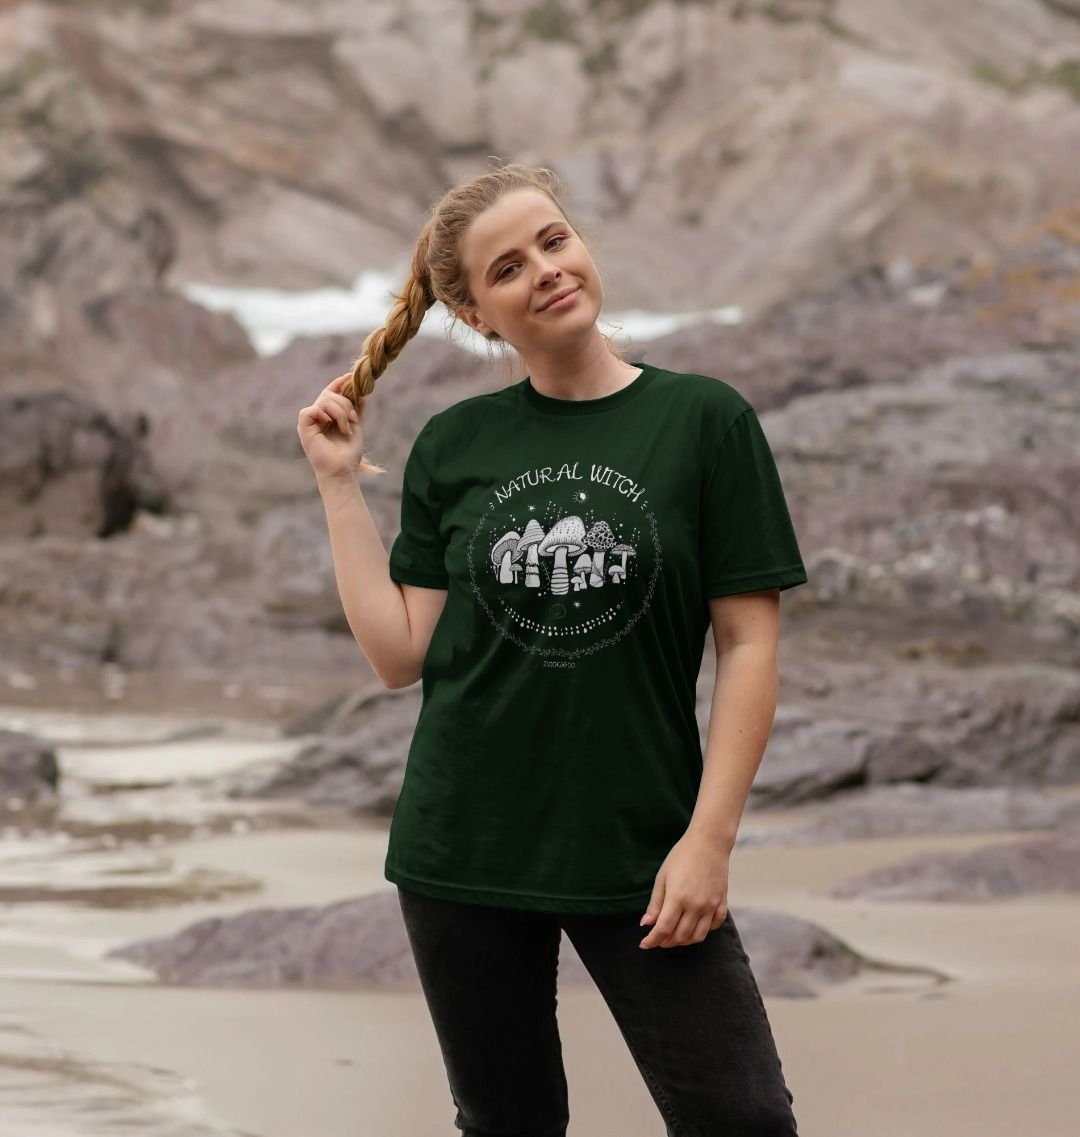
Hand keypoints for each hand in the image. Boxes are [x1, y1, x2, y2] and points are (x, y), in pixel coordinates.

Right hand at [297, 372, 368, 480]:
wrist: (343, 470)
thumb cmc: (348, 453)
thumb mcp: (356, 427)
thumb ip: (357, 410)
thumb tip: (362, 393)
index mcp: (327, 415)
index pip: (330, 393)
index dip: (339, 383)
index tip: (350, 376)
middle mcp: (317, 417)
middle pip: (329, 394)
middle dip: (345, 403)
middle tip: (353, 420)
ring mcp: (310, 422)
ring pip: (324, 401)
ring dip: (341, 413)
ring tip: (346, 429)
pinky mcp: (303, 427)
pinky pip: (311, 410)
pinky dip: (323, 413)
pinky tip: (329, 423)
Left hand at [638, 830, 730, 948]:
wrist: (709, 843)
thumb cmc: (681, 857)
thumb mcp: (663, 877)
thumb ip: (655, 903)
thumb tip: (646, 924)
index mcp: (678, 897)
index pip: (664, 929)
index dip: (652, 940)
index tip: (644, 944)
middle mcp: (696, 905)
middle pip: (680, 936)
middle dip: (666, 942)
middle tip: (658, 939)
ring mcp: (711, 905)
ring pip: (698, 936)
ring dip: (683, 941)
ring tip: (674, 936)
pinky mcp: (722, 903)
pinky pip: (713, 926)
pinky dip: (702, 931)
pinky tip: (693, 926)